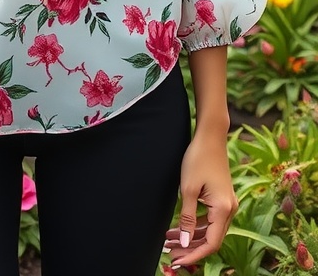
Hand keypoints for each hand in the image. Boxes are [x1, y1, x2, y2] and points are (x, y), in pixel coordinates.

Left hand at [164, 132, 237, 268]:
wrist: (210, 136)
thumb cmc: (198, 158)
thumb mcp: (188, 189)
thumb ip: (186, 218)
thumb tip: (184, 242)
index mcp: (224, 209)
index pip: (211, 244)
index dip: (193, 255)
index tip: (176, 261)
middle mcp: (229, 209)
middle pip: (210, 239)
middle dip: (189, 247)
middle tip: (169, 253)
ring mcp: (227, 204)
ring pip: (208, 229)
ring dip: (190, 236)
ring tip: (168, 240)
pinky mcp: (221, 198)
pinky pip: (209, 219)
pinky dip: (194, 225)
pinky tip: (178, 227)